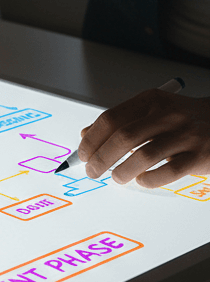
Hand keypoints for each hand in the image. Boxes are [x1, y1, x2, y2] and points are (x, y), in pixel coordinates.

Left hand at [78, 89, 209, 186]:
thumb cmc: (182, 120)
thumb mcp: (151, 111)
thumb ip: (121, 121)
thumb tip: (86, 135)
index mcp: (151, 101)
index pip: (110, 119)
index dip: (92, 139)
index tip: (83, 154)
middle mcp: (168, 115)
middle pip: (123, 138)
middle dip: (101, 158)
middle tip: (93, 171)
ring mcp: (186, 135)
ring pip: (144, 156)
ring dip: (122, 171)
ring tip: (116, 177)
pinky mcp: (200, 156)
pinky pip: (168, 172)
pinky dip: (149, 179)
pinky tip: (142, 180)